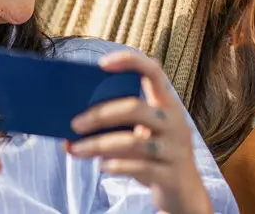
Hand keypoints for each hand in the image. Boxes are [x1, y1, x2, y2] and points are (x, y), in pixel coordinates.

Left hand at [64, 51, 212, 213]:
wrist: (183, 191)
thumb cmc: (155, 155)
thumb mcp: (143, 134)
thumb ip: (117, 126)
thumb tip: (71, 131)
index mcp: (167, 105)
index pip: (154, 72)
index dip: (131, 62)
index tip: (102, 63)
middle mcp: (174, 123)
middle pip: (135, 108)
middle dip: (100, 114)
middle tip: (74, 124)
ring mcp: (175, 149)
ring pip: (133, 141)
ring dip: (99, 144)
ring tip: (76, 150)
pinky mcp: (171, 174)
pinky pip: (140, 167)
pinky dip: (117, 165)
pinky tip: (101, 166)